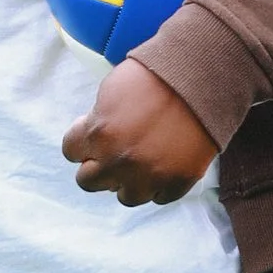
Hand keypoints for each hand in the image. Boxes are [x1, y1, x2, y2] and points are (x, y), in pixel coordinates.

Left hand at [62, 61, 219, 206]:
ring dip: (128, 181)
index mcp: (99, 134)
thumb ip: (97, 119)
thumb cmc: (156, 74)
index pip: (70, 151)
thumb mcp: (111, 89)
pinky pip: (159, 198)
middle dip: (98, 165)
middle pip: (88, 181)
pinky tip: (163, 166)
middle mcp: (120, 161)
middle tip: (113, 152)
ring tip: (140, 163)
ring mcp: (150, 175)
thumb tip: (93, 134)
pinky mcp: (178, 182)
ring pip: (125, 197)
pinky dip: (159, 185)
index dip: (82, 142)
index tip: (93, 136)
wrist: (202, 77)